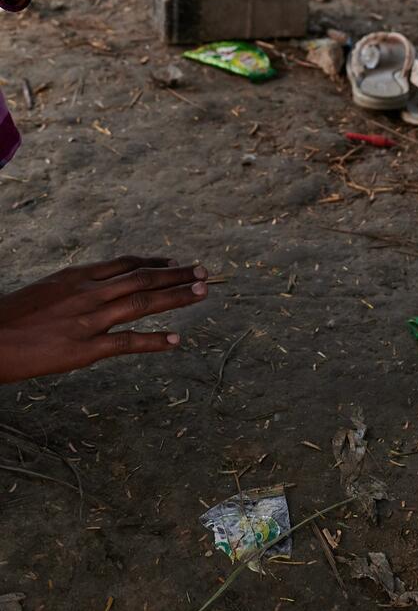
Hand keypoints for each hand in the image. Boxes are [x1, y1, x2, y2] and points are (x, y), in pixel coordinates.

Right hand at [0, 256, 208, 383]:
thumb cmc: (15, 316)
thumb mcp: (49, 289)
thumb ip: (78, 287)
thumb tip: (101, 286)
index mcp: (79, 275)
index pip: (126, 264)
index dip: (154, 262)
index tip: (175, 260)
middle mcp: (89, 292)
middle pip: (142, 278)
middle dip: (176, 274)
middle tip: (204, 272)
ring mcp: (89, 320)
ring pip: (142, 303)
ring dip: (175, 297)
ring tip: (201, 293)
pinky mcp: (84, 350)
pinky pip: (126, 343)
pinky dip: (153, 341)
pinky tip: (175, 341)